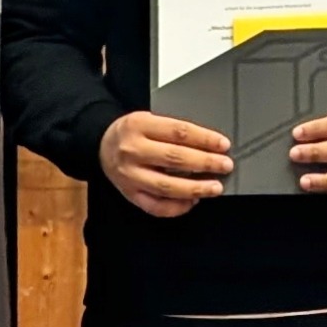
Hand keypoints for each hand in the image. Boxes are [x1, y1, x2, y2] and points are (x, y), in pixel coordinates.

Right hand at [100, 111, 234, 217]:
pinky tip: (192, 201)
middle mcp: (133, 151)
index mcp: (139, 125)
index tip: (223, 145)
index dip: (204, 139)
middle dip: (205, 163)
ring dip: (195, 188)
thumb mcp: (149, 119)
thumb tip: (210, 146)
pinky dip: (177, 207)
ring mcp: (130, 175)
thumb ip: (174, 131)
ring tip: (214, 187)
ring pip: (166, 186)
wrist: (102, 145)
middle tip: (225, 165)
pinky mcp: (129, 194)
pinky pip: (155, 206)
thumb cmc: (132, 132)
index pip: (178, 132)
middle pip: (174, 158)